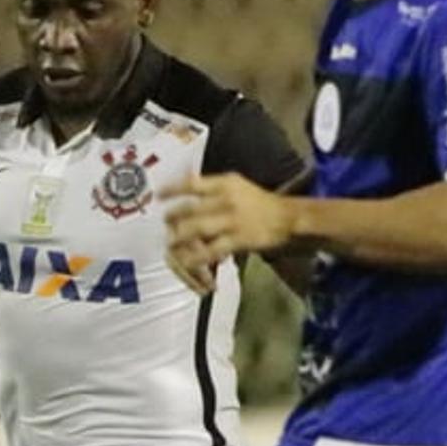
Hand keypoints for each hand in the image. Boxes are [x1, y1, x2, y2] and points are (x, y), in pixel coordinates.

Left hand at [161, 173, 293, 293]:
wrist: (288, 217)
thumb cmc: (260, 202)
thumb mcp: (237, 186)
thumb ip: (214, 188)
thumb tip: (188, 188)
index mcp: (225, 183)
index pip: (192, 183)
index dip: (173, 189)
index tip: (159, 195)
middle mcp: (225, 199)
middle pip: (190, 209)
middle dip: (173, 217)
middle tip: (165, 224)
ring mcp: (231, 220)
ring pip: (196, 229)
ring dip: (180, 237)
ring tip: (171, 242)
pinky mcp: (237, 239)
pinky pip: (211, 250)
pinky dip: (197, 257)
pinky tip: (187, 262)